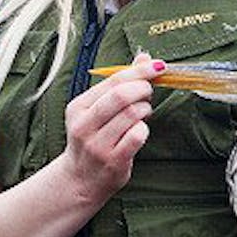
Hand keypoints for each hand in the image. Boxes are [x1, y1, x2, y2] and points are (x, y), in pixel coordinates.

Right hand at [60, 52, 164, 203]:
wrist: (80, 180)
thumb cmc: (93, 139)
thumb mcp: (97, 110)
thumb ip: (120, 84)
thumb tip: (145, 57)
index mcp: (78, 107)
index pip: (112, 81)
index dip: (139, 71)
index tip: (158, 66)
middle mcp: (84, 125)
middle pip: (121, 96)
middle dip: (143, 89)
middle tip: (148, 92)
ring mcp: (97, 144)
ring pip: (132, 115)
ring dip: (145, 110)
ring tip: (142, 114)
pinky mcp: (113, 161)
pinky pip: (137, 136)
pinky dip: (144, 130)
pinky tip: (139, 132)